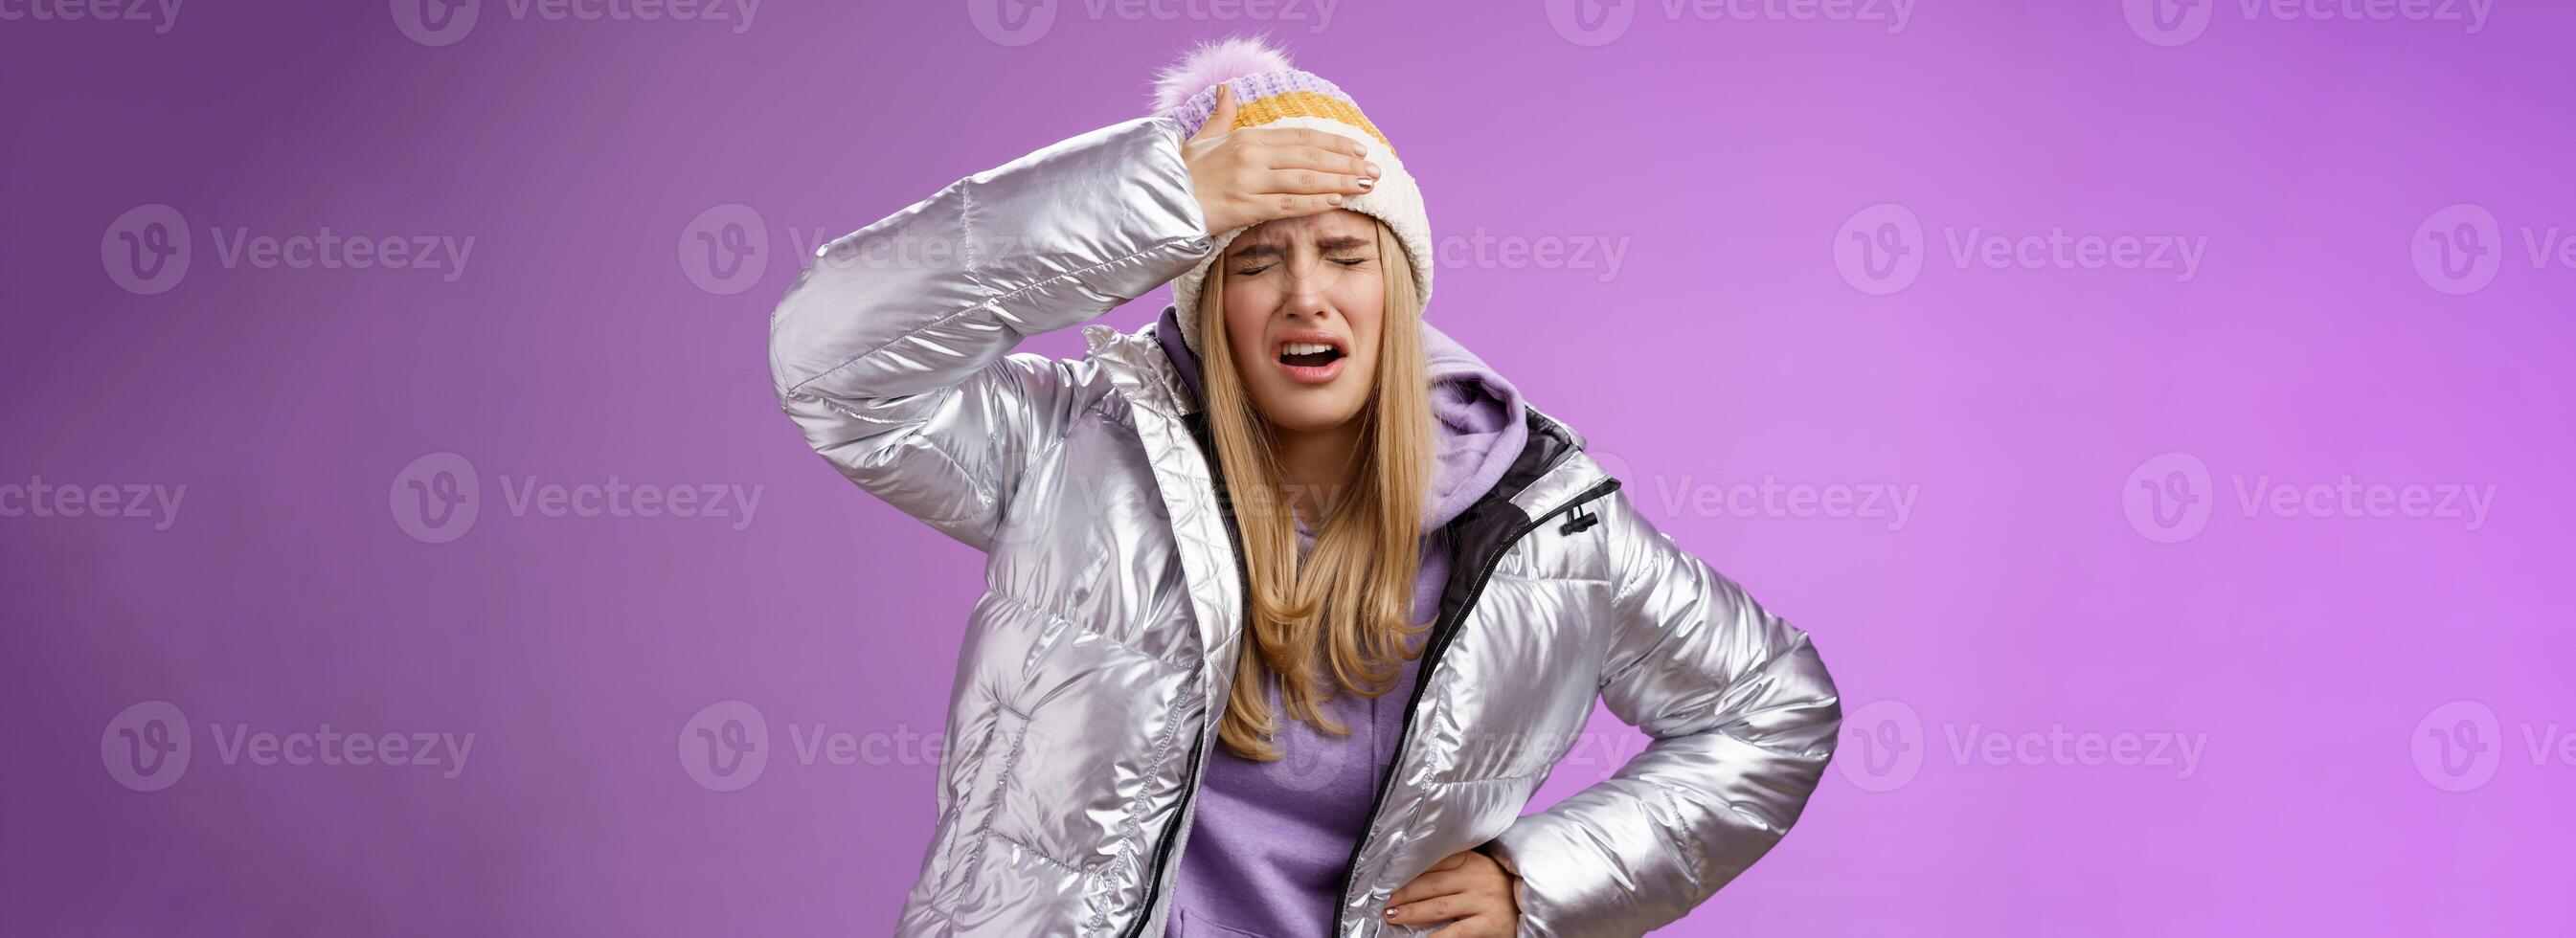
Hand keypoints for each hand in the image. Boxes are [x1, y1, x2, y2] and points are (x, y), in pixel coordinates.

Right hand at [1181, 83, 1380, 235]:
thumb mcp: (1200, 139)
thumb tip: (1225, 89)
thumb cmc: (1180, 173)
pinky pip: (1288, 205)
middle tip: (1373, 169)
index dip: (1332, 142)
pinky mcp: (1243, 208)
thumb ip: (1219, 116)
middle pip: (1309, 157)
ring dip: (1340, 181)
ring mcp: (1248, 182)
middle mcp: (1250, 157)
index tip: (1357, 148)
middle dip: (1345, 162)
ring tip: (1365, 184)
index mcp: (1245, 138)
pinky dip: (1316, 202)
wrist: (1156, 202)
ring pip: (1305, 180)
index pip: (1300, 138)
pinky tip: (1337, 200)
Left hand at [1384, 847, 1520, 935]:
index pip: (1435, 862)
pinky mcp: (1490, 924)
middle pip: (1431, 883)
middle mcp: (1476, 878)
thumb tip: (1415, 873)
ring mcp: (1483, 901)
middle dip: (1404, 891)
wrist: (1534, 904)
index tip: (1388, 874)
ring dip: (1412, 911)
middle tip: (1382, 898)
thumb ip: (1454, 867)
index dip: (1410, 869)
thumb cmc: (1501, 887)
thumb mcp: (1480, 869)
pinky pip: (1457, 932)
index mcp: (1472, 861)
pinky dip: (1436, 937)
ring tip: (1392, 915)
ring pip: (1439, 906)